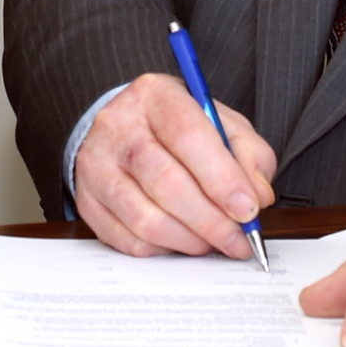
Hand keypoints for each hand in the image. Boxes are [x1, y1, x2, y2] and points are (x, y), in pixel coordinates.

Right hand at [73, 71, 275, 260]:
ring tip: (212, 242)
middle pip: (166, 183)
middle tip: (238, 240)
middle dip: (212, 221)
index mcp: (155, 96)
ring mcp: (96, 165)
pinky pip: (129, 240)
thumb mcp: (220, 123)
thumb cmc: (177, 127)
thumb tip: (257, 196)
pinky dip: (164, 250)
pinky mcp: (87, 201)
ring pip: (146, 219)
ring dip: (190, 241)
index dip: (222, 180)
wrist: (124, 128)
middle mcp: (118, 126)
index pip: (188, 137)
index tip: (248, 210)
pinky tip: (181, 240)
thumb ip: (248, 154)